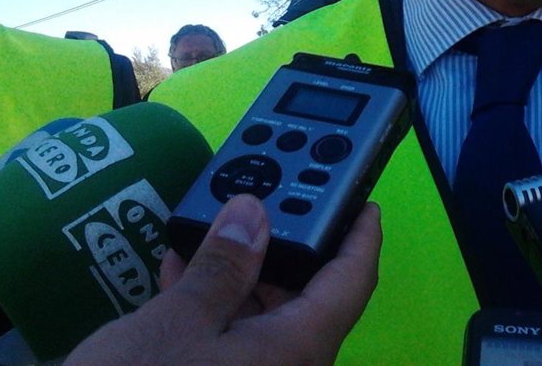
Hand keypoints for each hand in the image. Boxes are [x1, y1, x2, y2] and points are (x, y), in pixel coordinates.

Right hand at [65, 194, 381, 365]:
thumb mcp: (177, 322)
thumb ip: (220, 265)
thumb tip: (253, 211)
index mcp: (297, 348)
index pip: (352, 282)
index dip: (362, 236)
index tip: (364, 198)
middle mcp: (285, 365)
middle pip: (307, 293)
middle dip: (289, 241)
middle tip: (273, 193)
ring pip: (263, 312)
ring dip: (242, 267)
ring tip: (223, 217)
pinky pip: (229, 334)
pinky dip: (213, 299)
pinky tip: (181, 265)